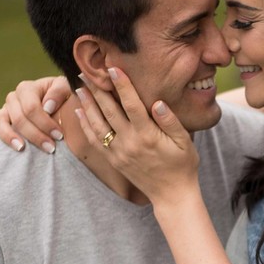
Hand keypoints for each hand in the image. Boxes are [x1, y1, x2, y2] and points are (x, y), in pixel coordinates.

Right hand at [0, 77, 70, 151]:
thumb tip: (47, 106)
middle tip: (50, 148)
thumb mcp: (68, 91)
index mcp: (28, 89)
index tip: (59, 136)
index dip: (45, 123)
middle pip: (18, 117)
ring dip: (9, 136)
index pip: (31, 107)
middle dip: (35, 134)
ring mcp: (5, 110)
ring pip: (0, 121)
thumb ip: (60, 92)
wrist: (63, 111)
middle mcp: (13, 98)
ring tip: (21, 148)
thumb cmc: (66, 100)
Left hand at [73, 67, 199, 207]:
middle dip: (97, 90)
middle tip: (85, 72)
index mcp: (148, 135)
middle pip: (109, 111)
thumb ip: (171, 121)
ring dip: (86, 105)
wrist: (172, 195)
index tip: (112, 68)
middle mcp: (130, 142)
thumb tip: (157, 102)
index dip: (122, 85)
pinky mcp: (114, 160)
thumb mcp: (185, 142)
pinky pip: (95, 140)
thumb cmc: (183, 166)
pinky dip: (86, 125)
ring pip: (97, 124)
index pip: (131, 104)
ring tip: (78, 88)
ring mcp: (119, 152)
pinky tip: (80, 112)